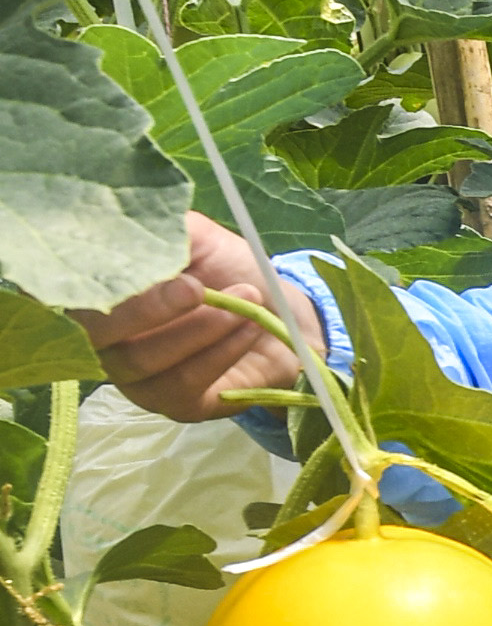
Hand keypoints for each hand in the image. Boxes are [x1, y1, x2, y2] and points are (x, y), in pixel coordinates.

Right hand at [74, 210, 314, 419]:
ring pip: (143, 360)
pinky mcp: (173, 403)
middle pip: (95, 333)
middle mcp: (105, 338)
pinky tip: (248, 326)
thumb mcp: (195, 237)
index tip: (135, 258)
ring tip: (246, 297)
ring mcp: (135, 376)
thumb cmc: (229, 271)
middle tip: (195, 288)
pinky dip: (219, 352)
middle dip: (146, 309)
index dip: (91, 279)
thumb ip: (160, 230)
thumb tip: (125, 222)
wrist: (286, 314)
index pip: (71, 292)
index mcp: (100, 293)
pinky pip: (182, 383)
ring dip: (198, 328)